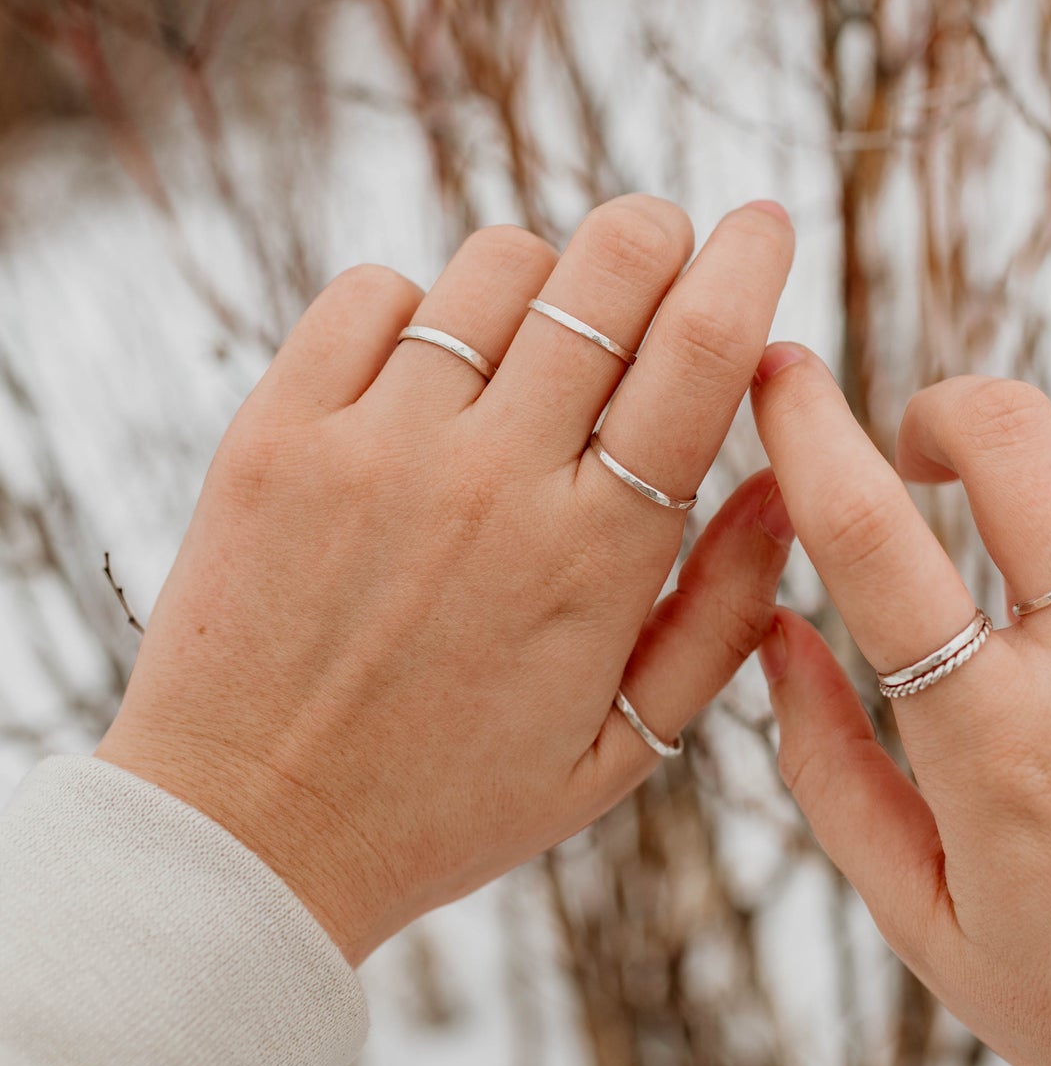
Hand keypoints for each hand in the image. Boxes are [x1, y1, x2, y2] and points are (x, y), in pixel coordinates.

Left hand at [101, 196, 796, 962]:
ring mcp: (376, 447)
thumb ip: (721, 615)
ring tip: (529, 342)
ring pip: (495, 264)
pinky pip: (371, 292)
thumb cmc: (447, 802)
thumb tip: (792, 483)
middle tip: (656, 255)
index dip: (748, 261)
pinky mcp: (277, 434)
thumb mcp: (620, 749)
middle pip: (607, 267)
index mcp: (595, 556)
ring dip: (540, 277)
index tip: (763, 223)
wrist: (244, 842)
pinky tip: (424, 370)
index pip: (701, 351)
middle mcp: (492, 481)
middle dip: (654, 233)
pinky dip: (416, 302)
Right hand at [751, 350, 1050, 1065]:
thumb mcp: (921, 921)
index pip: (875, 535)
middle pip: (1014, 435)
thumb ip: (827, 766)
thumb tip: (771, 630)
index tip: (778, 372)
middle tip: (918, 450)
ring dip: (1039, 489)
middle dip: (941, 411)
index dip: (808, 430)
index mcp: (998, 745)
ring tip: (1023, 571)